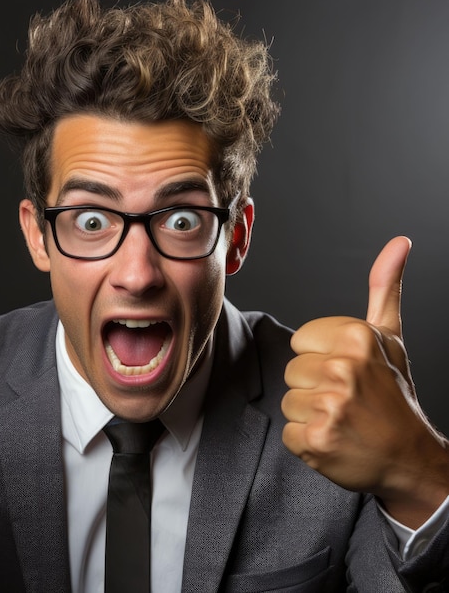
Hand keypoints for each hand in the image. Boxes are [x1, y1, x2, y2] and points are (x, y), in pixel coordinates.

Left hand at [282, 236, 448, 527]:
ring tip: (342, 419)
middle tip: (348, 399)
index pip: (300, 341)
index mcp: (356, 337)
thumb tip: (399, 242)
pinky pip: (288, 433)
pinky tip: (336, 440)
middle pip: (292, 371)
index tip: (348, 373)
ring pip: (287, 401)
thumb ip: (385, 288)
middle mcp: (344, 369)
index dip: (320, 359)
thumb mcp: (390, 337)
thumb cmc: (394, 395)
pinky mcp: (317, 439)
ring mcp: (331, 406)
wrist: (412, 457)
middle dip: (314, 387)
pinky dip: (307, 442)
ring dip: (309, 415)